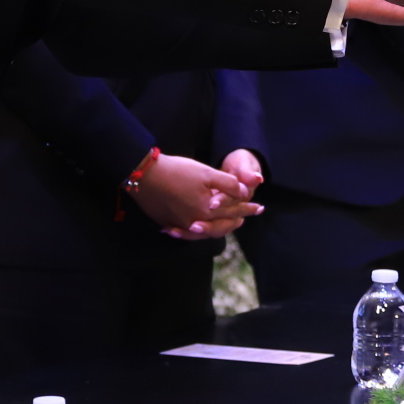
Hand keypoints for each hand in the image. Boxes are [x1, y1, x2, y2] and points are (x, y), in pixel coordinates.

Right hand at [134, 154, 261, 239]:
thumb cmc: (177, 171)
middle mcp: (195, 222)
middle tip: (244, 219)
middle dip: (234, 221)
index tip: (259, 207)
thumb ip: (227, 184)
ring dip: (216, 228)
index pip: (233, 210)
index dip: (247, 208)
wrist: (144, 176)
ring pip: (204, 232)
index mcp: (207, 210)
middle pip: (220, 226)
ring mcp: (180, 225)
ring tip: (224, 224)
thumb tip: (244, 192)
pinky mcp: (168, 223)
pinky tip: (196, 227)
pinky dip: (195, 231)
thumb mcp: (206, 173)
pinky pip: (186, 232)